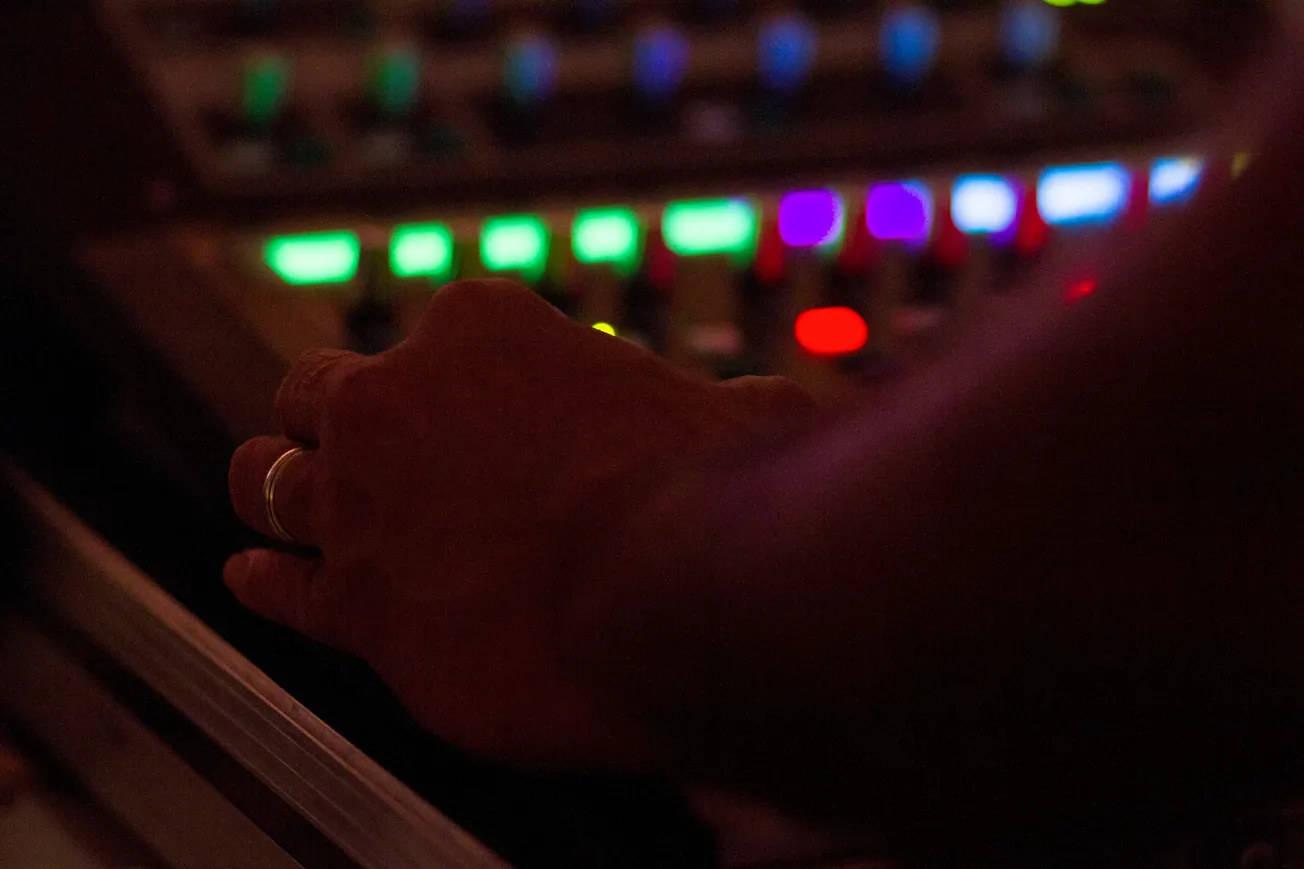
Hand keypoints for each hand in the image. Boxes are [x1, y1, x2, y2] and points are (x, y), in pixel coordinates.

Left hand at [225, 279, 812, 767]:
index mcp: (480, 324)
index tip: (474, 423)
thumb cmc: (714, 493)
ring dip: (272, 486)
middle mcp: (395, 398)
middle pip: (318, 395)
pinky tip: (252, 576)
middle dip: (334, 420)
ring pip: (266, 478)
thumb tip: (776, 408)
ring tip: (272, 498)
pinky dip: (264, 578)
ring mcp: (360, 500)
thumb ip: (730, 405)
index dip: (449, 386)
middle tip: (357, 450)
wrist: (674, 592)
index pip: (436, 340)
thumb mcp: (739, 415)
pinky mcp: (352, 601)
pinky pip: (279, 583)